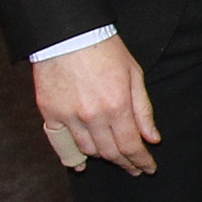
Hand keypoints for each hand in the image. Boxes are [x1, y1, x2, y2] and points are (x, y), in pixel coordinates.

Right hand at [33, 35, 157, 173]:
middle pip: (110, 152)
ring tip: (114, 158)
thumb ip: (143, 110)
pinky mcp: (49, 113)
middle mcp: (92, 116)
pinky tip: (80, 164)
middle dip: (125, 163)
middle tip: (134, 168)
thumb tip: (152, 138)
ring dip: (102, 157)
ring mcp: (68, 116)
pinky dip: (71, 156)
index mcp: (117, 106)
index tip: (148, 168)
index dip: (141, 161)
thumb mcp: (134, 74)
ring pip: (87, 150)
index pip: (131, 146)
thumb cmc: (104, 49)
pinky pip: (60, 143)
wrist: (67, 33)